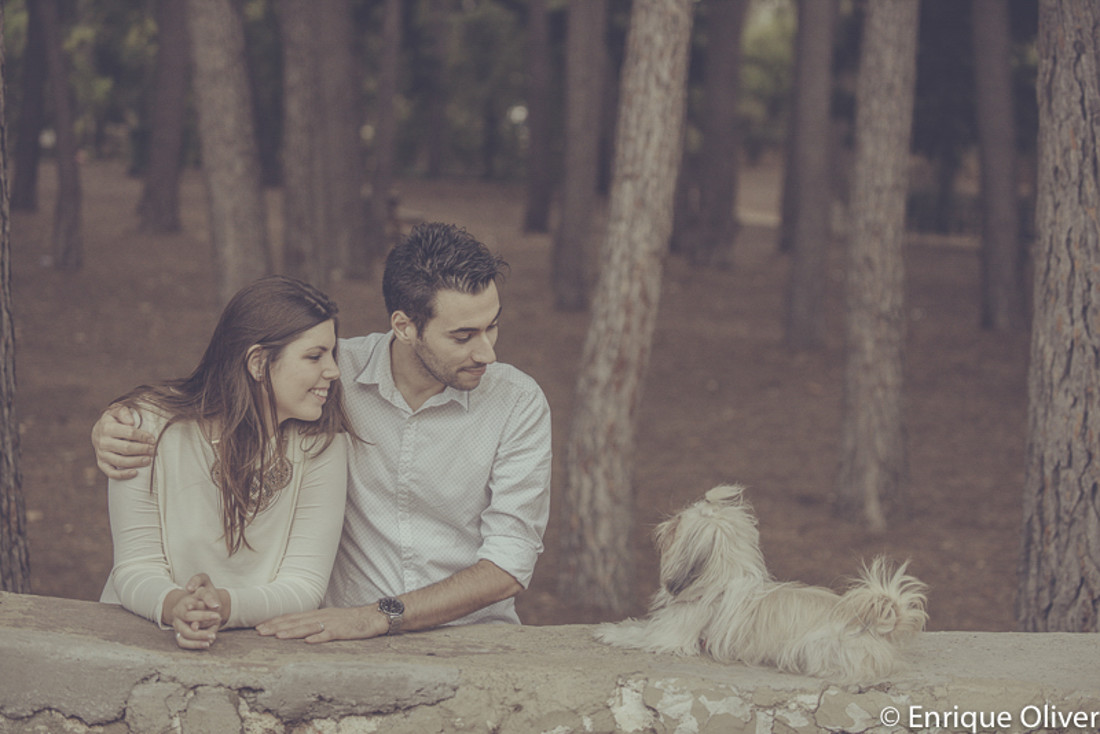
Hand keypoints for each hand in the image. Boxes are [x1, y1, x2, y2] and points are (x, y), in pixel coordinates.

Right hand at [92, 404, 155, 479]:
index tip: (153, 439)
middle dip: (142, 449)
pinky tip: (135, 473)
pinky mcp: (102, 463)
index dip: (143, 436)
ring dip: (136, 462)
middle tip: (153, 450)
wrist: (98, 430)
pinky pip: (111, 473)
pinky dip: (122, 475)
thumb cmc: (113, 420)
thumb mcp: (116, 411)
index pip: (129, 433)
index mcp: (107, 428)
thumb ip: (123, 412)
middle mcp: (103, 442)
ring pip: (120, 461)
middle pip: (126, 448)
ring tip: (148, 460)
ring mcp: (102, 454)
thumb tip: (131, 421)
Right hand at [165, 574, 226, 649]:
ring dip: (199, 636)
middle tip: (219, 618)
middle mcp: (179, 612)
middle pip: (189, 616)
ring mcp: (178, 624)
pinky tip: (207, 644)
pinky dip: (194, 645)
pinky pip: (183, 642)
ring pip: (185, 633)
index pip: (193, 602)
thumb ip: (204, 588)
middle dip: (204, 618)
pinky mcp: (179, 634)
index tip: (217, 607)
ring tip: (213, 636)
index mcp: (185, 600)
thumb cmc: (201, 593)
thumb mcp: (203, 582)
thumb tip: (214, 605)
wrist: (195, 603)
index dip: (204, 604)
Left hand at [256, 606, 383, 643]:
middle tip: (260, 631)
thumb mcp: (330, 619)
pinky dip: (318, 637)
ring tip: (278, 636)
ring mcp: (333, 623)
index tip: (260, 626)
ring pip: (309, 627)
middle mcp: (322, 616)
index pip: (293, 617)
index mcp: (318, 614)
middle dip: (277, 626)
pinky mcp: (344, 631)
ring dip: (292, 631)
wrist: (375, 616)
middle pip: (296, 621)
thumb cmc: (352, 620)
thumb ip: (315, 624)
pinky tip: (308, 642)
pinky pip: (330, 634)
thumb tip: (297, 631)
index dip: (276, 621)